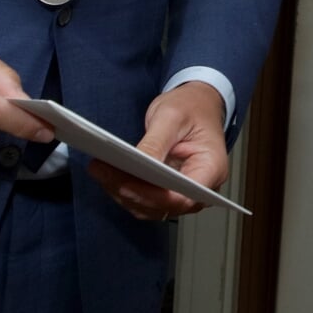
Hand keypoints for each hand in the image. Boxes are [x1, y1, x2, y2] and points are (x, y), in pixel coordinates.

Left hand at [87, 81, 228, 220]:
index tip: (126, 184)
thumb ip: (156, 143)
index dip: (153, 196)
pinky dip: (125, 190)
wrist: (197, 104)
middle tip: (103, 171)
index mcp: (211, 168)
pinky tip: (109, 173)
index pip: (182, 196)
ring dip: (123, 193)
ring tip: (100, 170)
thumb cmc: (192, 107)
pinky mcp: (168, 191)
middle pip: (164, 205)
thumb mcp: (172, 116)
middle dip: (131, 192)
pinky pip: (145, 200)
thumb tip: (137, 165)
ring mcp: (184, 191)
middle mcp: (201, 188)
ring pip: (151, 208)